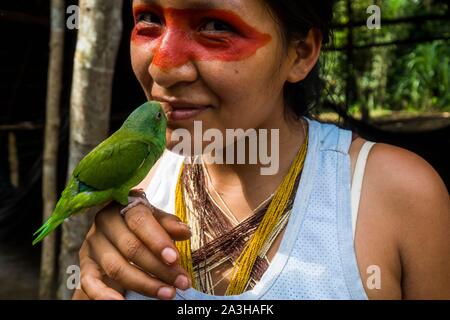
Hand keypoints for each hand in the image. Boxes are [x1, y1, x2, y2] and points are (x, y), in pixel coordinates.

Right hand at [76, 196, 191, 299]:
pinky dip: (103, 295)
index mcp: (124, 207)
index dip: (158, 240)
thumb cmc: (141, 224)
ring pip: (117, 267)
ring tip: (167, 293)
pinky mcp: (85, 265)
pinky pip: (90, 282)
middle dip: (159, 268)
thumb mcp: (156, 219)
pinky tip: (121, 302)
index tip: (175, 259)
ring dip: (144, 284)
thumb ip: (169, 224)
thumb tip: (185, 232)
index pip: (140, 221)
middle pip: (131, 247)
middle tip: (181, 282)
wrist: (114, 231)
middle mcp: (104, 223)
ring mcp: (93, 245)